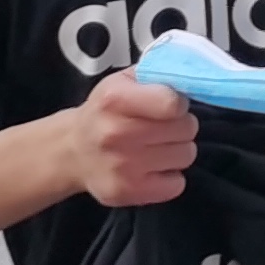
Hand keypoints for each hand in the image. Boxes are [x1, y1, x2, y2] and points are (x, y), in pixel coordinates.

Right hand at [58, 70, 196, 208]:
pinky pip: (177, 185)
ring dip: (177, 150)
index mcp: (115, 99)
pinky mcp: (127, 192)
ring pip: (186, 155)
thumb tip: (193, 75)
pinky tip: (151, 168)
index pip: (173, 104)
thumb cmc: (106, 112)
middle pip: (186, 129)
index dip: (179, 104)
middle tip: (161, 128)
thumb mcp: (123, 81)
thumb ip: (158, 73)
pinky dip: (170, 177)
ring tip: (155, 147)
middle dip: (180, 126)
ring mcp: (121, 166)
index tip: (171, 106)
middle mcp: (115, 133)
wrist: (71, 151)